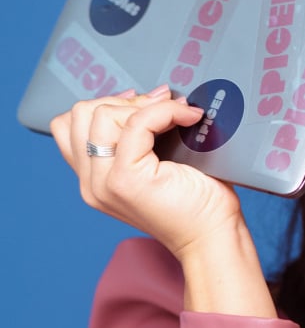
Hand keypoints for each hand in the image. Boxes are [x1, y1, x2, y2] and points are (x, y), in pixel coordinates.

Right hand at [50, 85, 243, 261]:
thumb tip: (151, 93)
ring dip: (144, 104)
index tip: (145, 104)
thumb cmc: (197, 199)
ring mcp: (104, 183)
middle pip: (81, 113)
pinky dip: (164, 111)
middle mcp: (91, 183)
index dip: (107, 104)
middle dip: (125, 100)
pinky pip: (136, 124)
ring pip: (101, 114)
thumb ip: (140, 137)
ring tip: (177, 112)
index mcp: (94, 178)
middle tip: (164, 107)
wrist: (212, 235)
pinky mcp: (126, 180)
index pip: (70, 125)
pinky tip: (189, 117)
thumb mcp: (159, 162)